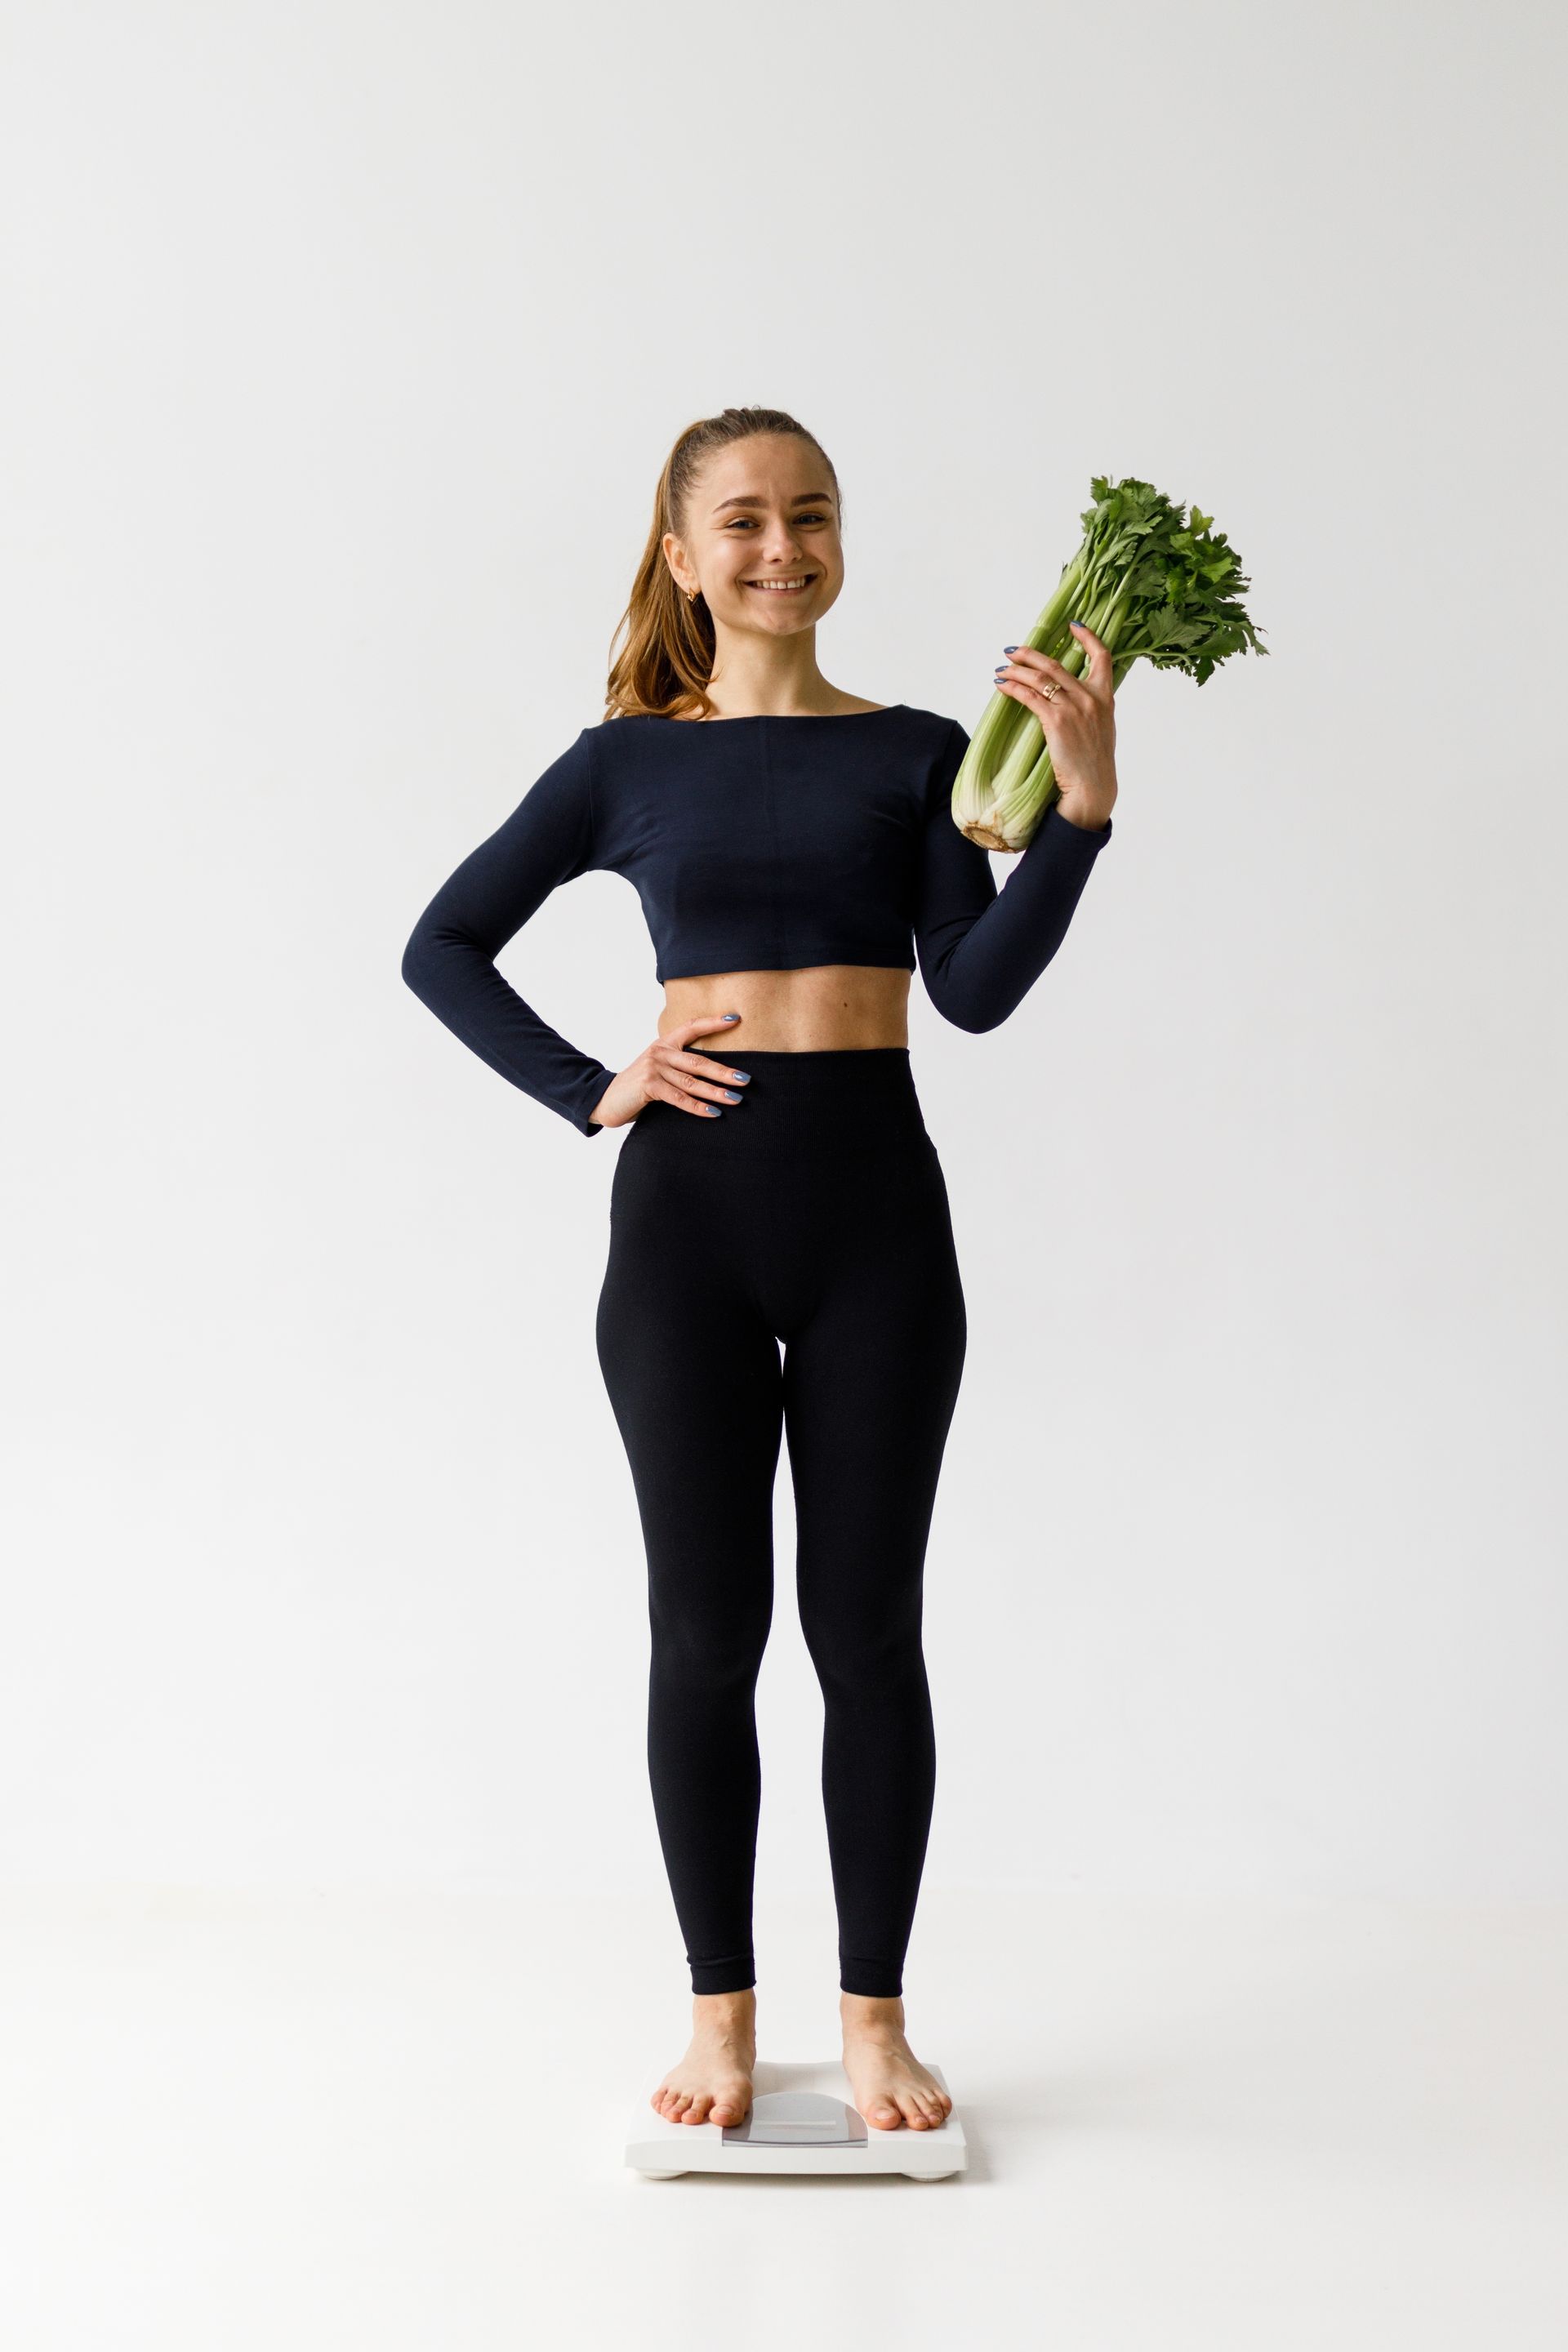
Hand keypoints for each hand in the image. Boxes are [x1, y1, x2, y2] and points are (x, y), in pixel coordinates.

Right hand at [588, 1015, 750, 1127]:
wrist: (604, 1099)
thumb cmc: (636, 1087)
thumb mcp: (656, 1070)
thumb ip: (677, 1068)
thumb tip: (711, 1075)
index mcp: (663, 1044)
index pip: (691, 1027)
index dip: (713, 1023)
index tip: (735, 1019)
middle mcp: (660, 1052)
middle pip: (699, 1061)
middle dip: (725, 1071)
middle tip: (746, 1079)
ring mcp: (654, 1068)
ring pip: (692, 1081)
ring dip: (716, 1092)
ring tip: (736, 1099)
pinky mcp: (649, 1085)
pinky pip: (679, 1098)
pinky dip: (698, 1107)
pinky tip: (714, 1113)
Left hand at [995, 620, 1117, 830]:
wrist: (1093, 786)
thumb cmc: (1094, 762)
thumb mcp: (1102, 728)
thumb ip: (1093, 708)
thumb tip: (1076, 698)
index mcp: (1105, 697)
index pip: (1102, 656)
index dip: (1088, 637)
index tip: (1073, 625)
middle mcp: (1090, 697)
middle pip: (1056, 664)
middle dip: (1030, 654)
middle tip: (1012, 651)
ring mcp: (1074, 708)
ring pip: (1040, 678)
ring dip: (1016, 670)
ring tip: (1001, 668)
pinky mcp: (1057, 722)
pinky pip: (1030, 697)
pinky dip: (1013, 688)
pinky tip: (1002, 686)